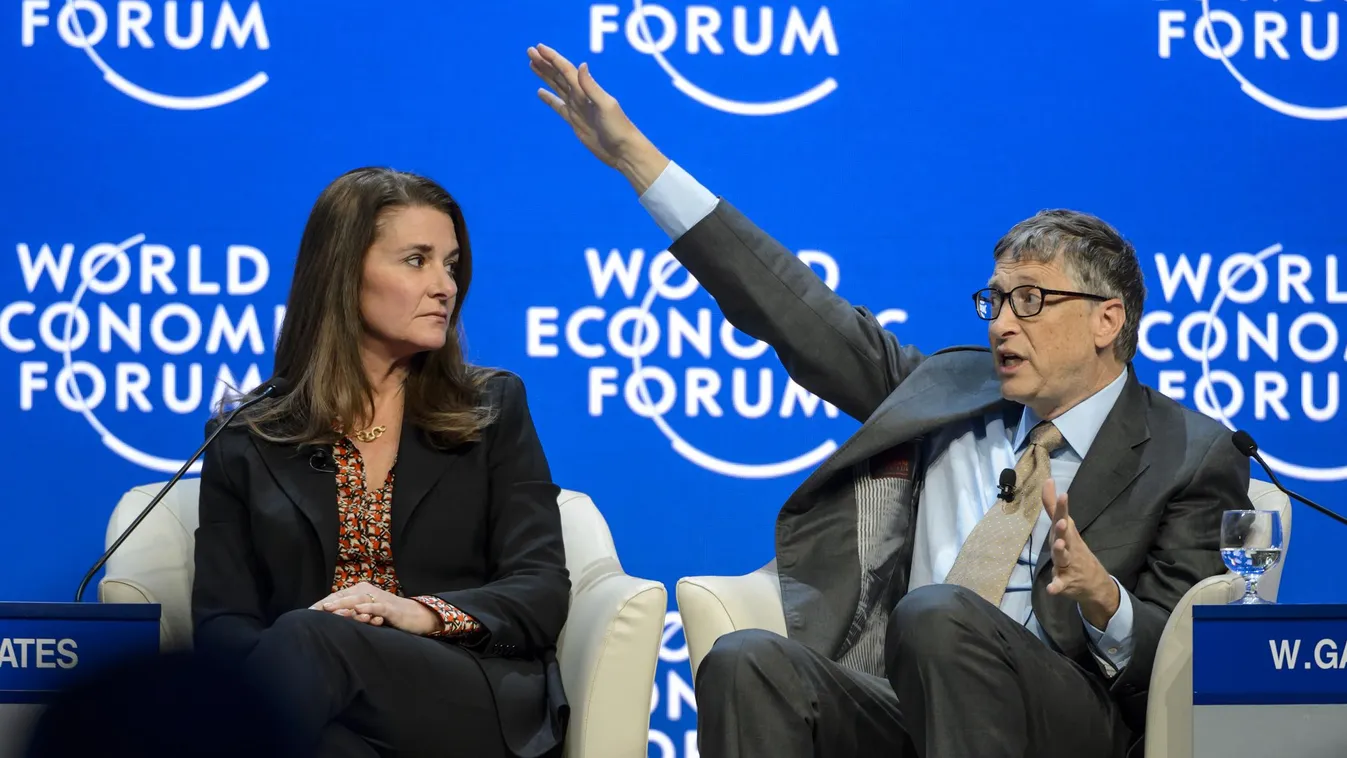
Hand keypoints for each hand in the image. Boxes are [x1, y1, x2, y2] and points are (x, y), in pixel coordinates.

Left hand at [309, 582, 442, 636]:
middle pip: (344, 596)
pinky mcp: (390, 609)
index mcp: (361, 592)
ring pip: (357, 600)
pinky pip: (377, 608)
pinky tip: (358, 610)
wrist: (416, 616)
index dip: (322, 604)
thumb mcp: (367, 615)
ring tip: (328, 609)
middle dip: (327, 604)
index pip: (337, 596)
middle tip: (312, 612)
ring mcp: (379, 600)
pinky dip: (368, 608)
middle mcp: (368, 592)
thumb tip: (330, 621)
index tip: (306, 613)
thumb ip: (352, 615)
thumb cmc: (389, 616)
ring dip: (343, 605)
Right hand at [527, 43, 667, 191]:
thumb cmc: (618, 128)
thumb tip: (582, 65)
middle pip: (559, 75)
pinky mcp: (575, 122)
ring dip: (545, 76)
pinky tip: (540, 92)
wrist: (623, 151)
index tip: (539, 48)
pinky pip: (558, 107)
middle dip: (545, 63)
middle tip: (530, 51)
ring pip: (557, 87)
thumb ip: (591, 87)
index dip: (553, 58)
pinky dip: (549, 99)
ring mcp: (577, 108)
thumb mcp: (606, 105)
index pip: (566, 70)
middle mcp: (581, 96)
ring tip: (532, 65)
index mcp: (587, 90)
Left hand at [1042, 480, 1119, 628]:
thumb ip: (1053, 507)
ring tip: (1059, 545)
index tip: (1063, 493)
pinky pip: (1060, 584)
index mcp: (1067, 534)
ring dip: (1060, 551)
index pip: (1062, 518)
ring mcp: (1068, 564)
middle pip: (1065, 536)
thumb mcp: (1065, 527)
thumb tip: (1047, 482)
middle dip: (1062, 529)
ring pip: (1062, 557)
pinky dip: (1056, 586)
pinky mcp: (1066, 581)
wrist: (1095, 583)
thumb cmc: (1074, 549)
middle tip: (1063, 521)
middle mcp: (1069, 547)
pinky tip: (1051, 588)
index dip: (1061, 507)